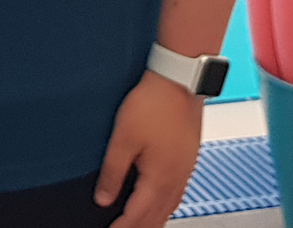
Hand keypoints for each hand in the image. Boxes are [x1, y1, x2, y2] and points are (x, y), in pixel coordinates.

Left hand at [94, 70, 202, 226]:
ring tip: (141, 226)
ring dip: (154, 220)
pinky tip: (160, 201)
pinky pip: (178, 193)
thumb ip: (113, 172)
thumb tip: (103, 198)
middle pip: (157, 217)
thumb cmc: (154, 103)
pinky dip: (166, 205)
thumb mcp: (123, 138)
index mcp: (160, 178)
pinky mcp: (189, 158)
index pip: (138, 216)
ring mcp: (186, 168)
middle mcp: (176, 178)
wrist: (179, 79)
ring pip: (170, 207)